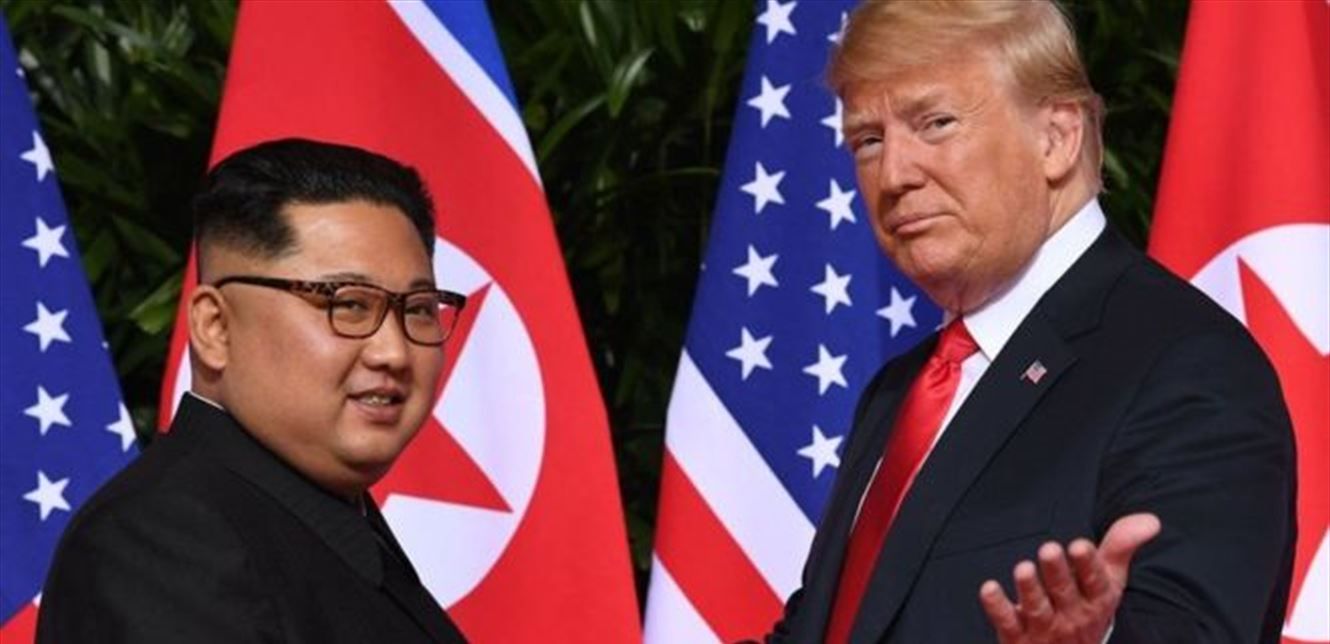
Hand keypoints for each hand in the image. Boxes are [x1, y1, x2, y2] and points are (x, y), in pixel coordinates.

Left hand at [978, 513, 1160, 643]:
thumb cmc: (1087, 608)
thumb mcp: (1109, 581)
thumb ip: (1121, 546)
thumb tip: (1150, 520)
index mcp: (1096, 600)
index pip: (1095, 582)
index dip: (1087, 565)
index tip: (1079, 545)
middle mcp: (1072, 615)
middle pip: (1064, 593)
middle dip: (1057, 572)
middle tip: (1048, 549)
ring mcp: (1045, 628)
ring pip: (1037, 609)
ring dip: (1030, 589)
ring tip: (1023, 569)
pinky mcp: (1017, 636)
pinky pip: (1007, 622)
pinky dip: (998, 607)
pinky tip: (988, 589)